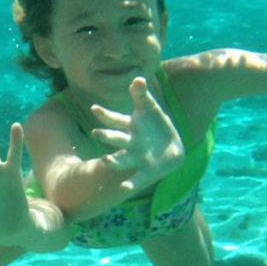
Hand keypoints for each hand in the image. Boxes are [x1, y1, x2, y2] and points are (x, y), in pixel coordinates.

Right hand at [90, 76, 185, 190]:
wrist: (171, 148)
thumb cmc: (156, 126)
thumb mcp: (150, 109)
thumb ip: (142, 95)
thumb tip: (137, 78)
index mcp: (129, 127)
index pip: (115, 119)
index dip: (105, 114)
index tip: (94, 108)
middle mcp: (130, 143)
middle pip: (116, 139)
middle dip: (106, 136)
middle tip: (96, 132)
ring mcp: (136, 157)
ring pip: (122, 160)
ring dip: (114, 161)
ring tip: (106, 159)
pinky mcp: (146, 170)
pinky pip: (137, 178)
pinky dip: (130, 183)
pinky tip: (125, 187)